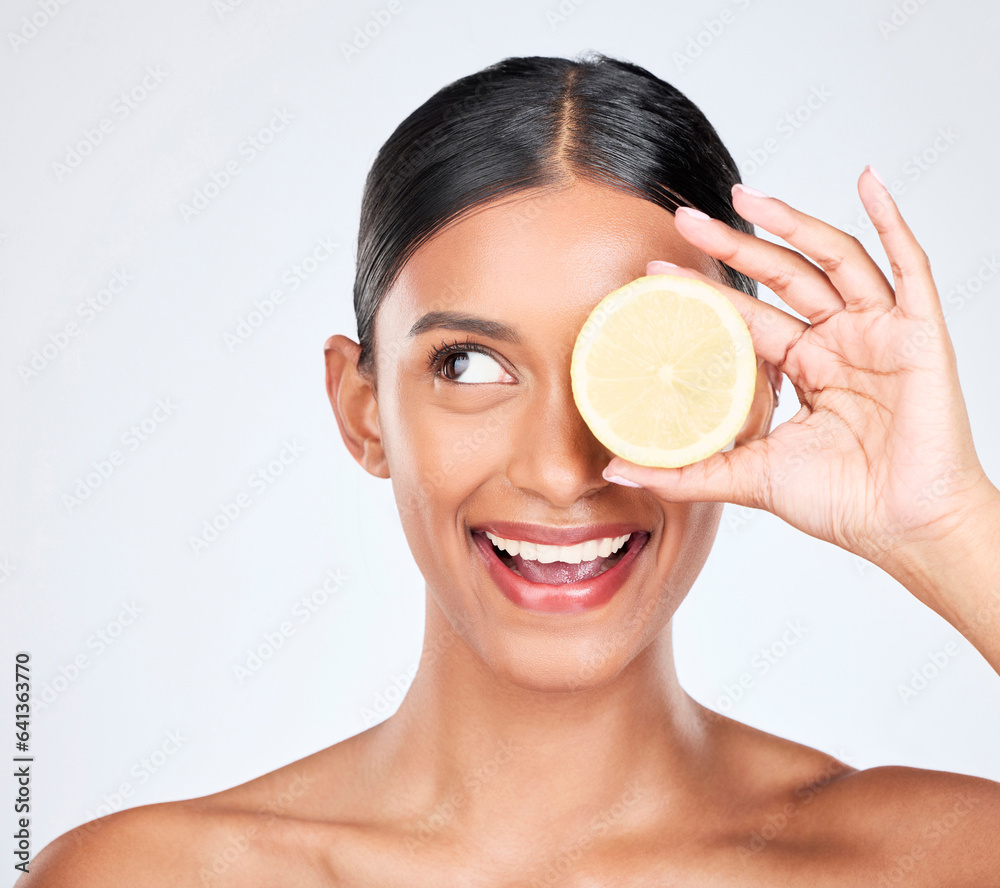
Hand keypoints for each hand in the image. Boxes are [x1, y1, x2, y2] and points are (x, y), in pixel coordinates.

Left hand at [603, 168, 997, 585]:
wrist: (903, 530)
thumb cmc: (842, 503)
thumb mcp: (749, 478)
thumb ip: (685, 471)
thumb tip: (614, 469)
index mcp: (804, 368)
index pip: (747, 316)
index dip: (706, 292)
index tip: (656, 272)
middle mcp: (839, 341)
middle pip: (782, 276)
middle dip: (733, 245)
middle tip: (684, 219)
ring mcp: (879, 333)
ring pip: (832, 259)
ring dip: (790, 223)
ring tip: (742, 198)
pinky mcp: (919, 333)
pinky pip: (909, 265)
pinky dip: (892, 219)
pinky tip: (866, 181)